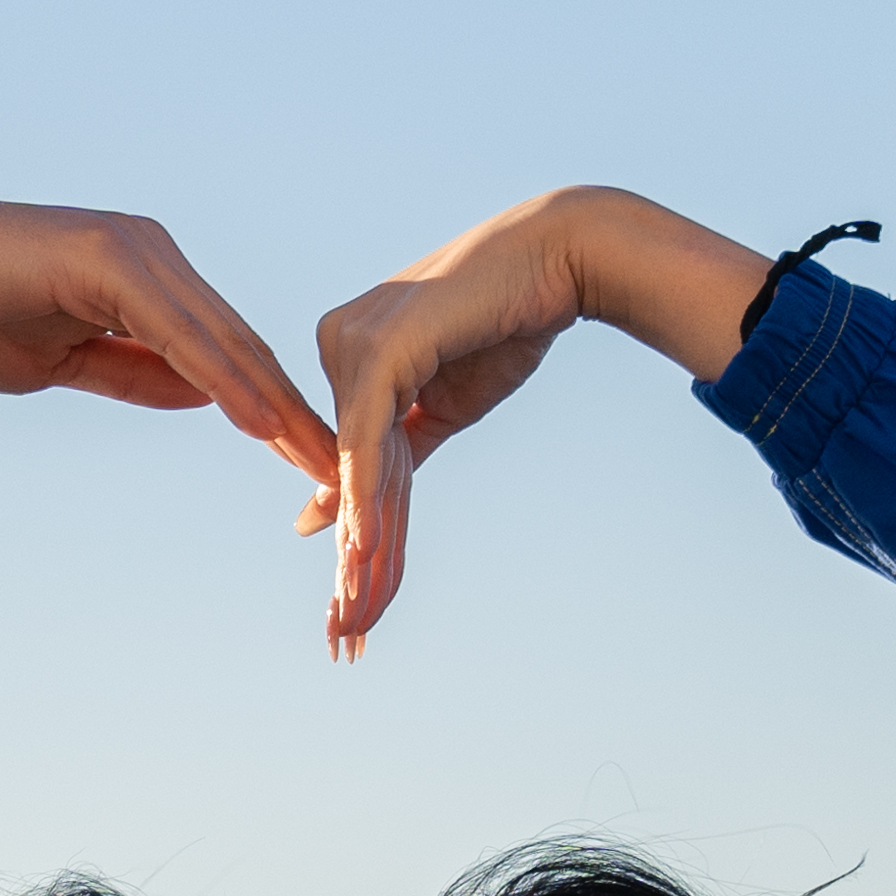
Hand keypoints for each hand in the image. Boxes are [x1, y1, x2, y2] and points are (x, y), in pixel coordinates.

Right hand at [0, 187, 336, 487]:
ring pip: (222, 341)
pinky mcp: (103, 258)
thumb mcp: (61, 358)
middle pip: (242, 348)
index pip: (227, 358)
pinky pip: (175, 330)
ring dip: (276, 409)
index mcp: (146, 281)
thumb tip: (198, 396)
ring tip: (326, 465)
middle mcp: (152, 256)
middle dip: (296, 419)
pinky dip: (219, 378)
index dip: (274, 416)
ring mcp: (133, 251)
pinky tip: (257, 422)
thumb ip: (132, 372)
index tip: (316, 471)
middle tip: (354, 481)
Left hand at [302, 188, 775, 656]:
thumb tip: (338, 512)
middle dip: (355, 561)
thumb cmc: (508, 323)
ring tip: (355, 616)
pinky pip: (367, 442)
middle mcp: (336, 344)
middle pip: (349, 475)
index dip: (359, 538)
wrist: (559, 261)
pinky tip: (357, 552)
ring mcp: (350, 345)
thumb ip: (393, 457)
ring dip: (361, 550)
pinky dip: (364, 498)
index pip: (352, 463)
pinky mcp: (376, 351)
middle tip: (345, 635)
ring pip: (354, 470)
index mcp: (347, 353)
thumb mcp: (443, 407)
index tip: (353, 605)